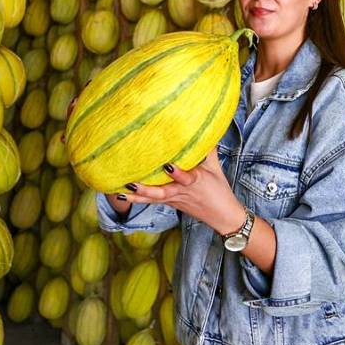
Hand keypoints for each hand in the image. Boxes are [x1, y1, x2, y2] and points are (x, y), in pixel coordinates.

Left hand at [116, 149, 247, 235]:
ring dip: (137, 196)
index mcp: (196, 181)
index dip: (178, 173)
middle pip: (163, 193)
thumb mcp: (216, 167)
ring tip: (121, 191)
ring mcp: (175, 199)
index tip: (168, 166)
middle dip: (147, 190)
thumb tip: (205, 128)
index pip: (187, 178)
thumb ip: (207, 148)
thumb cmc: (220, 190)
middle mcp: (182, 192)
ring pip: (154, 199)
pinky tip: (122, 195)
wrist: (223, 216)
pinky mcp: (170, 203)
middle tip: (132, 183)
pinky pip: (152, 202)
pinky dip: (138, 199)